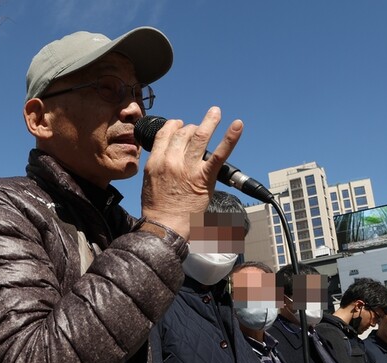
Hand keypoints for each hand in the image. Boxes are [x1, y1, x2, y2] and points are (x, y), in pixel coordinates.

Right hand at [139, 106, 243, 238]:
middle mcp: (171, 161)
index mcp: (156, 161)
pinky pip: (219, 154)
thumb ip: (159, 165)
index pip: (166, 133)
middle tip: (198, 129)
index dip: (175, 125)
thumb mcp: (149, 181)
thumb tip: (167, 155)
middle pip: (183, 133)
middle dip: (192, 128)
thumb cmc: (157, 209)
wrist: (164, 226)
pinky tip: (237, 125)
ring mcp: (188, 168)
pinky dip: (230, 138)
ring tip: (215, 113)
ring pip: (200, 136)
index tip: (180, 124)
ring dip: (209, 121)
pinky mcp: (204, 177)